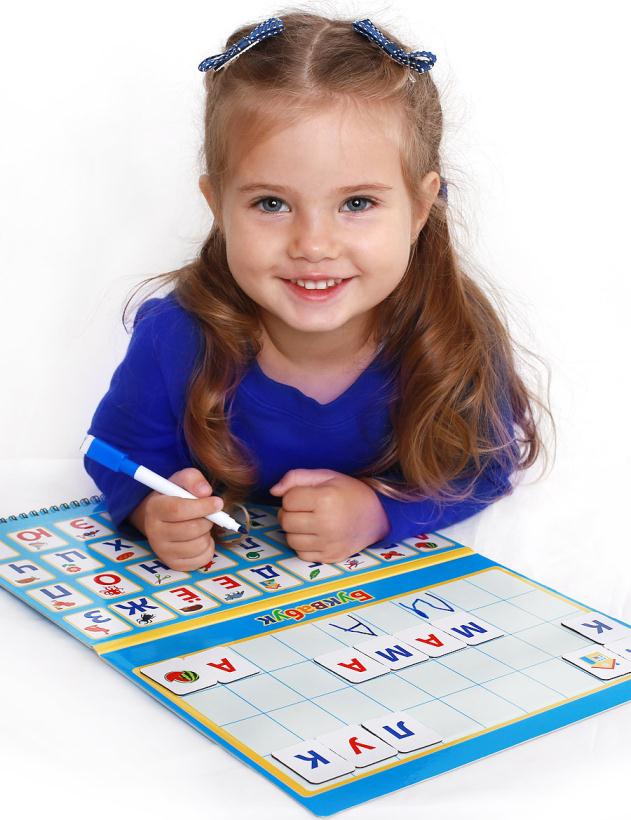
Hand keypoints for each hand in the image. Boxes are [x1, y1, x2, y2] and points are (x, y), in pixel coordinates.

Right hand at [130, 468, 223, 570]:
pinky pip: (202, 559)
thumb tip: (206, 492)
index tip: (217, 502)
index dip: (202, 506)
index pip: (178, 510)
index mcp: (154, 508)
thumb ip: (193, 479)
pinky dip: (208, 547)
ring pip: (198, 545)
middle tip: (210, 514)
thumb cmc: (174, 496)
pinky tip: (200, 538)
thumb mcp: (181, 480)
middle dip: (208, 520)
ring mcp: (163, 551)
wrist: (161, 518)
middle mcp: (154, 532)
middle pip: (191, 529)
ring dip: (207, 533)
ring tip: (201, 525)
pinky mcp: (174, 564)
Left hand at [269, 468, 389, 562]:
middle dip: (290, 513)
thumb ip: (296, 477)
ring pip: (290, 539)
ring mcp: (329, 543)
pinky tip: (314, 534)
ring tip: (309, 521)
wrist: (377, 516)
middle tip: (304, 509)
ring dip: (294, 530)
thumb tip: (273, 491)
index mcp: (326, 499)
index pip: (288, 500)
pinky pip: (301, 554)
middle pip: (286, 521)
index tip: (306, 495)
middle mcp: (327, 523)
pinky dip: (303, 544)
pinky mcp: (330, 557)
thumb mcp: (326, 476)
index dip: (293, 495)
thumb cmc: (349, 492)